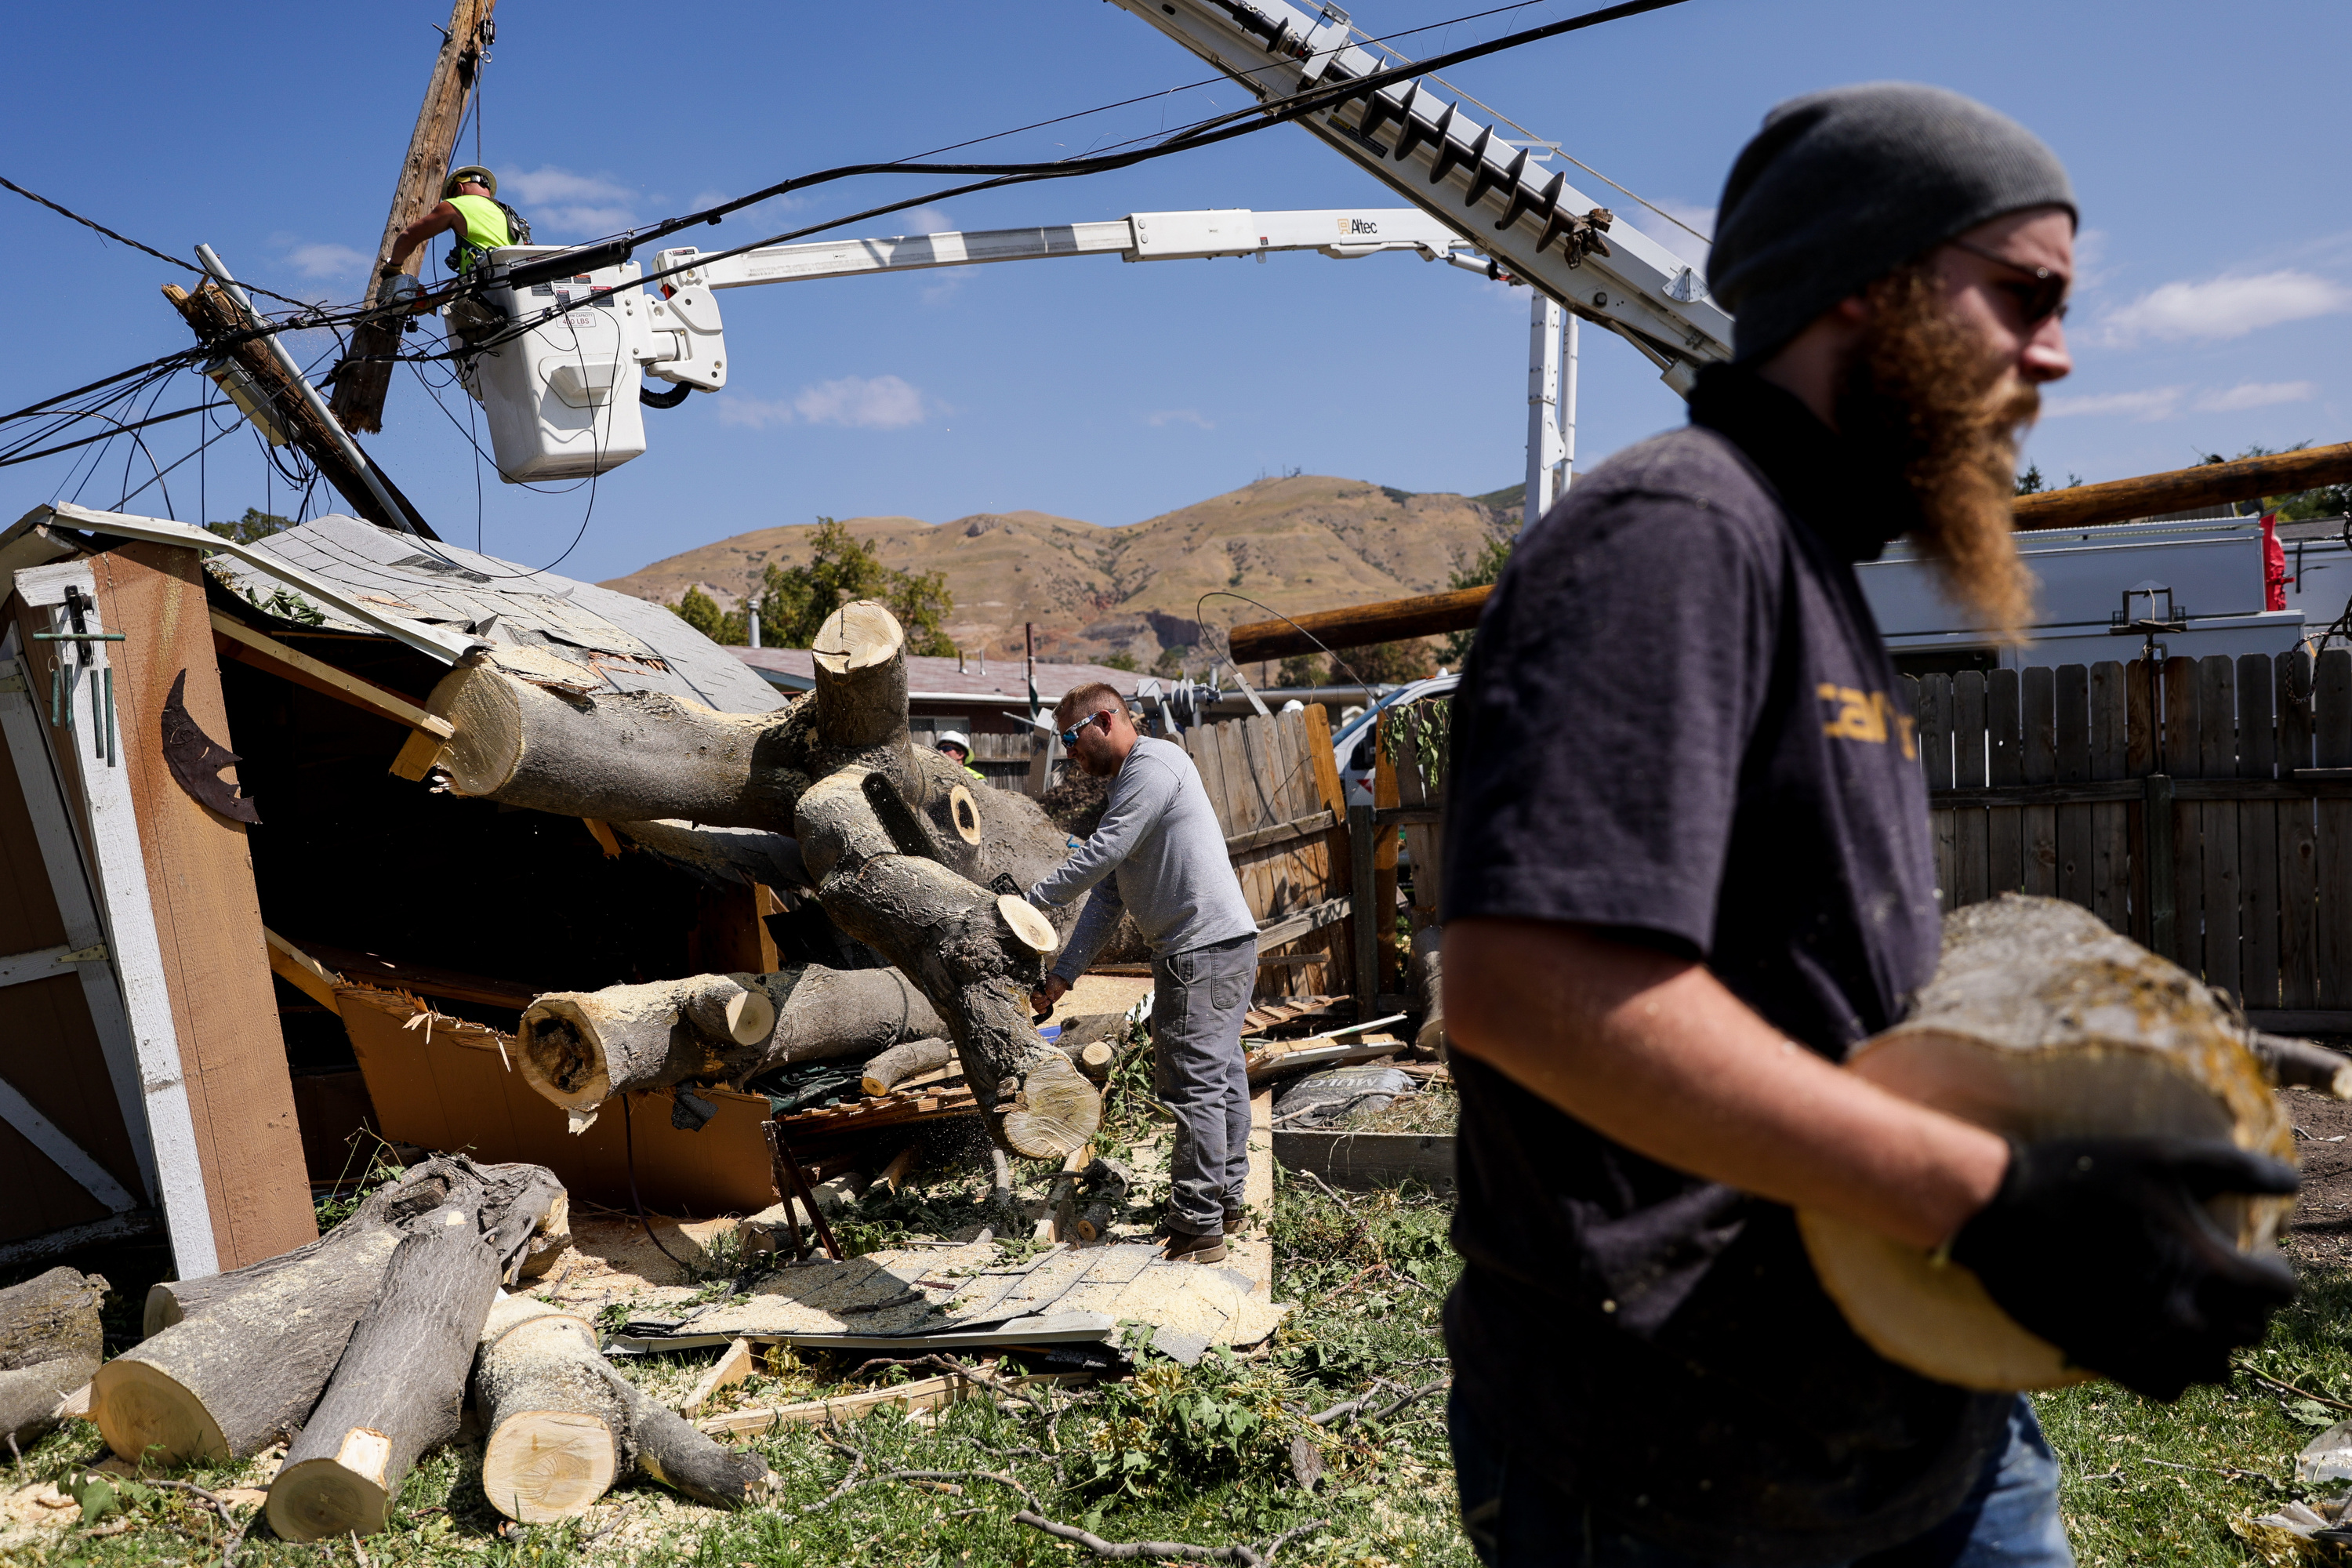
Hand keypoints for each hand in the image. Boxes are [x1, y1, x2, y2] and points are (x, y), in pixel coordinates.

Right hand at [1029, 974, 1069, 1021]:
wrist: (1060, 984)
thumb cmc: (1054, 981)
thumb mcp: (1051, 982)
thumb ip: (1049, 989)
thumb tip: (1050, 997)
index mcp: (1035, 987)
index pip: (1031, 992)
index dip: (1035, 995)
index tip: (1041, 995)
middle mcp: (1035, 994)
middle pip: (1032, 1000)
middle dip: (1040, 1001)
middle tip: (1047, 998)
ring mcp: (1039, 1000)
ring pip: (1034, 1006)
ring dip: (1041, 1006)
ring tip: (1049, 1002)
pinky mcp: (1043, 1004)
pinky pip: (1038, 1010)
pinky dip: (1041, 1011)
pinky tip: (1046, 1009)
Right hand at [1950, 1135, 2297, 1400]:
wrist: (1999, 1211)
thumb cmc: (2082, 1175)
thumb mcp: (2162, 1154)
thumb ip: (2236, 1166)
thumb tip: (2288, 1183)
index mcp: (2205, 1266)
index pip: (2278, 1292)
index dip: (2268, 1269)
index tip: (2248, 1255)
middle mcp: (2184, 1315)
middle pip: (2251, 1332)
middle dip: (2242, 1305)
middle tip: (2214, 1279)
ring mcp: (2146, 1343)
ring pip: (2216, 1369)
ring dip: (2214, 1343)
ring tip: (2191, 1311)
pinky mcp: (2108, 1359)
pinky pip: (2170, 1388)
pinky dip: (2176, 1370)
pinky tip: (2159, 1336)